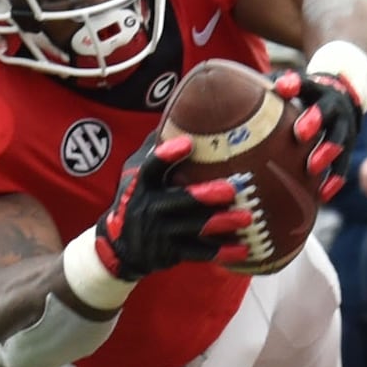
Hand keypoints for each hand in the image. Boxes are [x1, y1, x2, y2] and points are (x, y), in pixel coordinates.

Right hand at [88, 133, 248, 281]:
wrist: (119, 248)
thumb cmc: (137, 200)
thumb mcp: (135, 174)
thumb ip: (153, 149)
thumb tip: (175, 113)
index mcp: (141, 185)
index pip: (151, 168)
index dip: (167, 156)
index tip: (188, 144)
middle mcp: (149, 208)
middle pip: (179, 200)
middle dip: (206, 195)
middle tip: (233, 188)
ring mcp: (159, 233)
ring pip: (194, 227)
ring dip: (222, 223)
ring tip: (247, 217)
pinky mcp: (170, 253)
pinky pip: (198, 253)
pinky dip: (222, 252)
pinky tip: (244, 249)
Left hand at [275, 71, 365, 199]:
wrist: (344, 97)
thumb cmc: (304, 95)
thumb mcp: (292, 86)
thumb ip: (270, 89)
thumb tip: (234, 91)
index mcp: (315, 89)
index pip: (305, 83)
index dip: (294, 84)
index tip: (281, 88)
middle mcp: (332, 106)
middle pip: (326, 111)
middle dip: (314, 121)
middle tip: (300, 134)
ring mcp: (343, 127)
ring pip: (338, 140)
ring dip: (326, 153)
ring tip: (311, 168)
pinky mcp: (348, 147)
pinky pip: (343, 165)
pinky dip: (334, 180)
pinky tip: (322, 195)